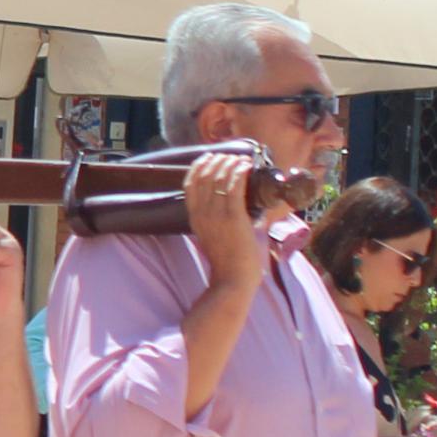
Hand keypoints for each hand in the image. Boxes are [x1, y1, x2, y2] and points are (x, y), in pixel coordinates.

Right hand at [183, 148, 261, 293]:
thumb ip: (224, 221)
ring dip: (229, 163)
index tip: (209, 158)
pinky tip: (246, 166)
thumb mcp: (216, 237)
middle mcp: (202, 214)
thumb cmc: (229, 262)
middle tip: (227, 156)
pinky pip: (234, 187)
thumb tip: (246, 207)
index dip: (198, 167)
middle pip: (203, 176)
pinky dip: (240, 172)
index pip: (190, 184)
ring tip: (239, 159)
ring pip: (219, 178)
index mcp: (195, 218)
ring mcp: (216, 216)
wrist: (233, 280)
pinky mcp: (233, 218)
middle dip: (215, 161)